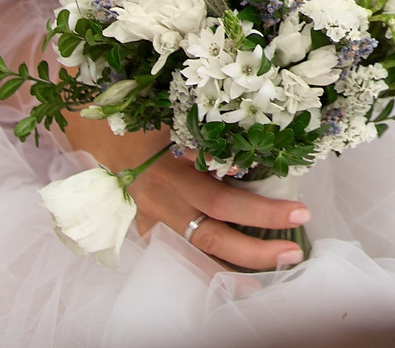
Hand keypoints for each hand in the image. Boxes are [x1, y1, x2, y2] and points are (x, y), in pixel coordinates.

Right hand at [65, 119, 306, 270]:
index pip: (224, 200)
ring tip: (270, 275)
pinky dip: (204, 265)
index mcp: (172, 173)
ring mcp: (149, 220)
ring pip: (192, 254)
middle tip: (294, 252)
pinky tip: (234, 280)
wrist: (91, 124)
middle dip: (255, 250)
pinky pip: (177, 250)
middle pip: (211, 236)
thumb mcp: (176, 118)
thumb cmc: (142, 114)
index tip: (303, 209)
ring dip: (232, 267)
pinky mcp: (143, 228)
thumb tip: (255, 151)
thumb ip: (210, 139)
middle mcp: (161, 202)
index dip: (262, 210)